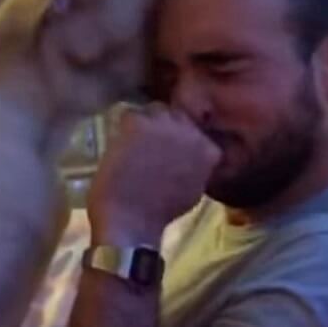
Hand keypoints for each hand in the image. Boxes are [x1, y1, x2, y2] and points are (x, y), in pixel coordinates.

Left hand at [87, 103, 220, 245]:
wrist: (131, 218)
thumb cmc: (162, 212)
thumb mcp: (194, 188)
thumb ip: (198, 166)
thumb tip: (191, 156)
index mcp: (208, 149)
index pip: (197, 130)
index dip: (182, 135)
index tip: (171, 144)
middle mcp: (191, 130)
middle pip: (177, 115)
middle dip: (166, 125)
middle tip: (150, 140)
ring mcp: (164, 123)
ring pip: (154, 110)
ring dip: (145, 123)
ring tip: (133, 141)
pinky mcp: (138, 122)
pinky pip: (130, 115)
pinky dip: (123, 129)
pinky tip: (119, 145)